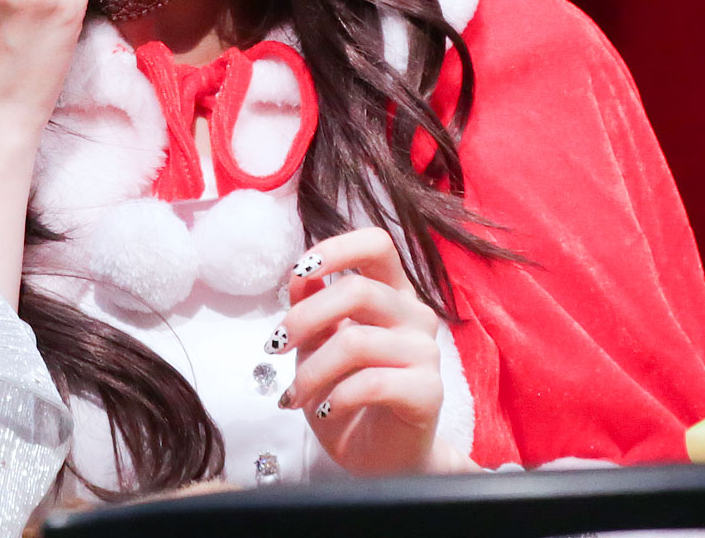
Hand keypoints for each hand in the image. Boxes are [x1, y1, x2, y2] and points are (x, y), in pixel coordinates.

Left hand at [272, 228, 475, 475]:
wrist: (379, 459)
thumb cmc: (347, 396)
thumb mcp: (318, 346)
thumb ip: (313, 306)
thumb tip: (300, 275)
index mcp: (392, 294)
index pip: (377, 244)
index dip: (337, 248)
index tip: (299, 272)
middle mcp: (415, 316)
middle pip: (359, 290)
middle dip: (305, 318)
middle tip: (276, 346)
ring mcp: (426, 353)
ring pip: (358, 341)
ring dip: (311, 371)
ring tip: (293, 396)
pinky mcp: (429, 392)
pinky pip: (373, 382)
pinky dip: (336, 397)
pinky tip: (324, 410)